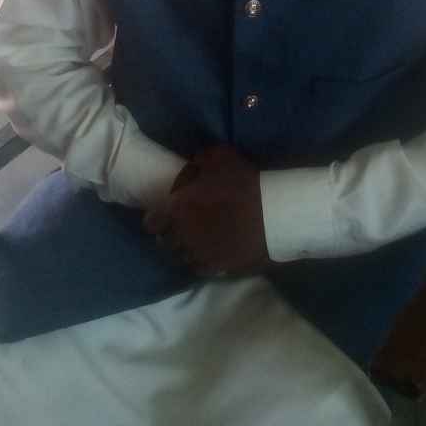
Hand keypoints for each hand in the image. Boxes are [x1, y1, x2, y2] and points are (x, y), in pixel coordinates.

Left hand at [144, 145, 269, 278]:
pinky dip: (200, 261)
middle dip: (169, 234)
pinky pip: (200, 268)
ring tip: (194, 241)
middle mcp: (184, 236)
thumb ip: (198, 162)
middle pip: (165, 243)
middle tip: (180, 226)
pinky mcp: (219, 266)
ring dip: (184, 248)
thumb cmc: (242, 183)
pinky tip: (208, 252)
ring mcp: (201, 254)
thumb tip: (191, 169)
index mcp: (178, 209)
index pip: (152, 223)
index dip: (155, 218)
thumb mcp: (219, 157)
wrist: (273, 213)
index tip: (162, 215)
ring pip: (182, 257)